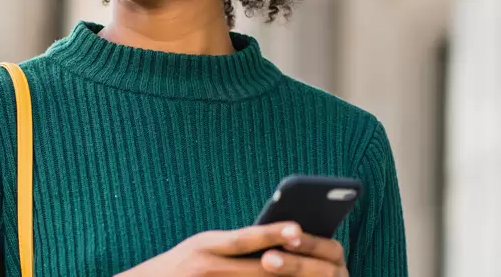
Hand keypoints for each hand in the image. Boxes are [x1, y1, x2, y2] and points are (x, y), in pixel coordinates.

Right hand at [115, 221, 347, 276]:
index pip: (244, 238)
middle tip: (322, 264)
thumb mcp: (201, 246)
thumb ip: (232, 246)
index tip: (298, 228)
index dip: (272, 234)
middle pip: (258, 268)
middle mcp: (207, 267)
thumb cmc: (178, 265)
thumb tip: (273, 240)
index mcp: (205, 245)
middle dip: (290, 266)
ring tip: (316, 276)